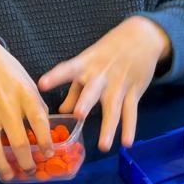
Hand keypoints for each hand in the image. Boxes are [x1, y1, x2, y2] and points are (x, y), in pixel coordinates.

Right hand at [0, 35, 52, 179]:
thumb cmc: (5, 69)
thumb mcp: (26, 81)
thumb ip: (35, 104)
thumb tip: (45, 127)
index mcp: (24, 94)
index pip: (39, 120)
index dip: (45, 140)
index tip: (48, 154)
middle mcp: (5, 103)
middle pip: (18, 139)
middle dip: (25, 160)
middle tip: (30, 172)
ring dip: (0, 163)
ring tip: (7, 176)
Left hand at [38, 16, 170, 151]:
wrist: (141, 36)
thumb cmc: (107, 52)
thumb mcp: (88, 63)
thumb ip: (75, 89)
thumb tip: (61, 112)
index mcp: (85, 65)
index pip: (67, 70)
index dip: (55, 77)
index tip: (42, 85)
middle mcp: (101, 76)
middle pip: (92, 91)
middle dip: (85, 103)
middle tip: (78, 115)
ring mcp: (119, 84)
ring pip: (113, 108)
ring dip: (109, 127)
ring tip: (103, 146)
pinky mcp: (134, 91)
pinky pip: (131, 112)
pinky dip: (129, 128)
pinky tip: (127, 143)